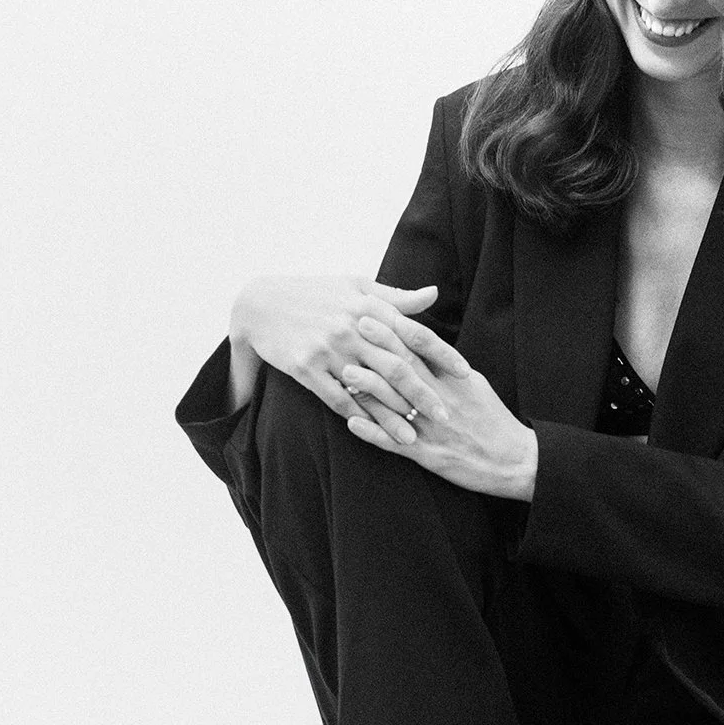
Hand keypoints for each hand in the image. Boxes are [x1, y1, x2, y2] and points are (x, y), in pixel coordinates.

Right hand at [228, 274, 463, 441]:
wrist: (258, 302)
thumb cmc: (313, 292)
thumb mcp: (354, 285)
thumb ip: (396, 297)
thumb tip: (433, 294)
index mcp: (369, 306)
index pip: (415, 332)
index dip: (442, 354)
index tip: (465, 374)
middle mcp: (352, 328)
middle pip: (398, 366)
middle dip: (424, 395)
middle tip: (447, 417)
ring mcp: (328, 349)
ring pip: (370, 388)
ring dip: (395, 416)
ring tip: (415, 438)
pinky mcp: (306, 368)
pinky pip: (337, 398)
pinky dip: (359, 418)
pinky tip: (375, 434)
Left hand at [340, 317, 538, 501]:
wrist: (515, 461)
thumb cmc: (493, 421)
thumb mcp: (475, 386)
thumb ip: (447, 366)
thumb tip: (423, 344)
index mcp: (457, 379)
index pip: (425, 346)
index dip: (398, 327)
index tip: (374, 312)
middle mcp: (444, 399)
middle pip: (407, 367)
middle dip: (378, 347)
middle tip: (352, 328)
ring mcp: (434, 427)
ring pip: (397, 403)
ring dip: (369, 388)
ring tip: (345, 373)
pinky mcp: (429, 455)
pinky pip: (396, 443)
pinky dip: (373, 433)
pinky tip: (351, 424)